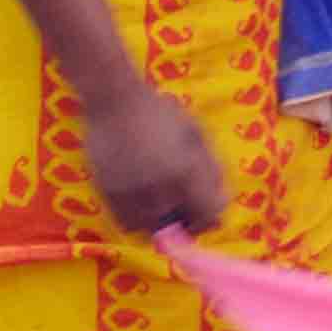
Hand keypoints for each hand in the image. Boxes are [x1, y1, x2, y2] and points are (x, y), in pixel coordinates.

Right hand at [88, 82, 230, 239]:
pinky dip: (136, 220)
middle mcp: (161, 187)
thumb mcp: (197, 134)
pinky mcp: (109, 194)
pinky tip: (141, 201)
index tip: (209, 212)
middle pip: (181, 226)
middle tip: (184, 207)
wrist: (114, 100)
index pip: (210, 213)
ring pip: (153, 229)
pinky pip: (127, 223)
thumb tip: (223, 203)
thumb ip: (212, 170)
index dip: (213, 217)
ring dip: (160, 223)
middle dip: (187, 221)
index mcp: (188, 169)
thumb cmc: (161, 113)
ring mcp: (132, 193)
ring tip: (161, 203)